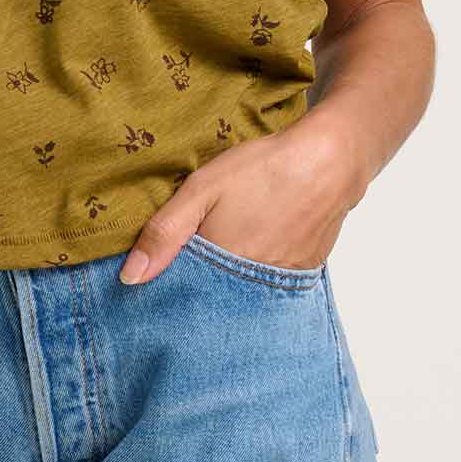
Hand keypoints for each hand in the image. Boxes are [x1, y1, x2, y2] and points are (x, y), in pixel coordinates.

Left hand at [119, 124, 357, 284]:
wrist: (330, 162)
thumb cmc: (263, 169)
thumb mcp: (203, 189)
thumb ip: (165, 232)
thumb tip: (130, 278)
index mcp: (221, 266)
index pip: (184, 294)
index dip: (170, 283)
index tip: (159, 274)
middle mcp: (252, 286)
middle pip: (214, 299)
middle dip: (199, 286)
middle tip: (198, 252)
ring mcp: (281, 283)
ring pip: (242, 294)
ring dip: (229, 280)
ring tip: (229, 244)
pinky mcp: (303, 274)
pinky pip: (270, 284)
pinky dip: (257, 274)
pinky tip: (256, 244)